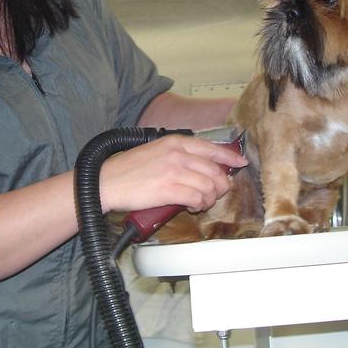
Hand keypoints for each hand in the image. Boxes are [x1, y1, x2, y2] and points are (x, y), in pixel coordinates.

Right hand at [99, 135, 247, 213]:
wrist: (107, 181)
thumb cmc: (129, 169)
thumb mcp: (156, 150)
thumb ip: (179, 154)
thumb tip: (202, 166)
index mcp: (176, 142)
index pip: (212, 148)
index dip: (230, 156)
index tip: (241, 162)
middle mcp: (178, 154)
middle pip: (215, 170)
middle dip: (221, 184)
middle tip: (217, 192)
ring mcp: (175, 171)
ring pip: (209, 186)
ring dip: (209, 197)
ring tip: (201, 202)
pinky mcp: (170, 189)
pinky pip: (198, 198)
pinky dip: (199, 204)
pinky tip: (193, 206)